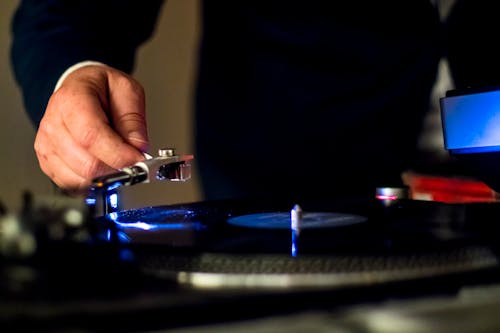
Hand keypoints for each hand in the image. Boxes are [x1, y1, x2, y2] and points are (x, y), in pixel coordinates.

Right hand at [34, 64, 148, 194]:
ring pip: (79, 178)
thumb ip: (133, 120)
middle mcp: (54, 123)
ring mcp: (47, 144)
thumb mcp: (127, 91)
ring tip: (117, 162)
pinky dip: (92, 184)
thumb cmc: (101, 89)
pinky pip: (71, 185)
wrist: (79, 88)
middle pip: (86, 163)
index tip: (138, 159)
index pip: (92, 136)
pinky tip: (103, 170)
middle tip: (133, 164)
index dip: (118, 154)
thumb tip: (139, 148)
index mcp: (72, 100)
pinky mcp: (47, 161)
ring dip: (105, 178)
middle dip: (116, 169)